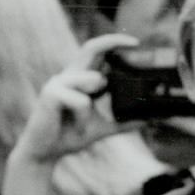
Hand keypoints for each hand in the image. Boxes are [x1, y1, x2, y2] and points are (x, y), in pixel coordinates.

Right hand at [11, 34, 139, 164]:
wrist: (45, 153)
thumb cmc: (70, 134)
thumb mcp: (103, 127)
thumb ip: (123, 121)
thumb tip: (150, 119)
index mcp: (80, 79)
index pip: (96, 51)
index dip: (115, 42)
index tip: (136, 43)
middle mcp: (69, 75)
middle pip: (90, 47)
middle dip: (113, 41)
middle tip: (136, 43)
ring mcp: (58, 83)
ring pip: (92, 79)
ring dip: (97, 99)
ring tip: (86, 120)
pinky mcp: (51, 94)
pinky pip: (81, 101)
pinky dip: (85, 117)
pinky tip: (77, 127)